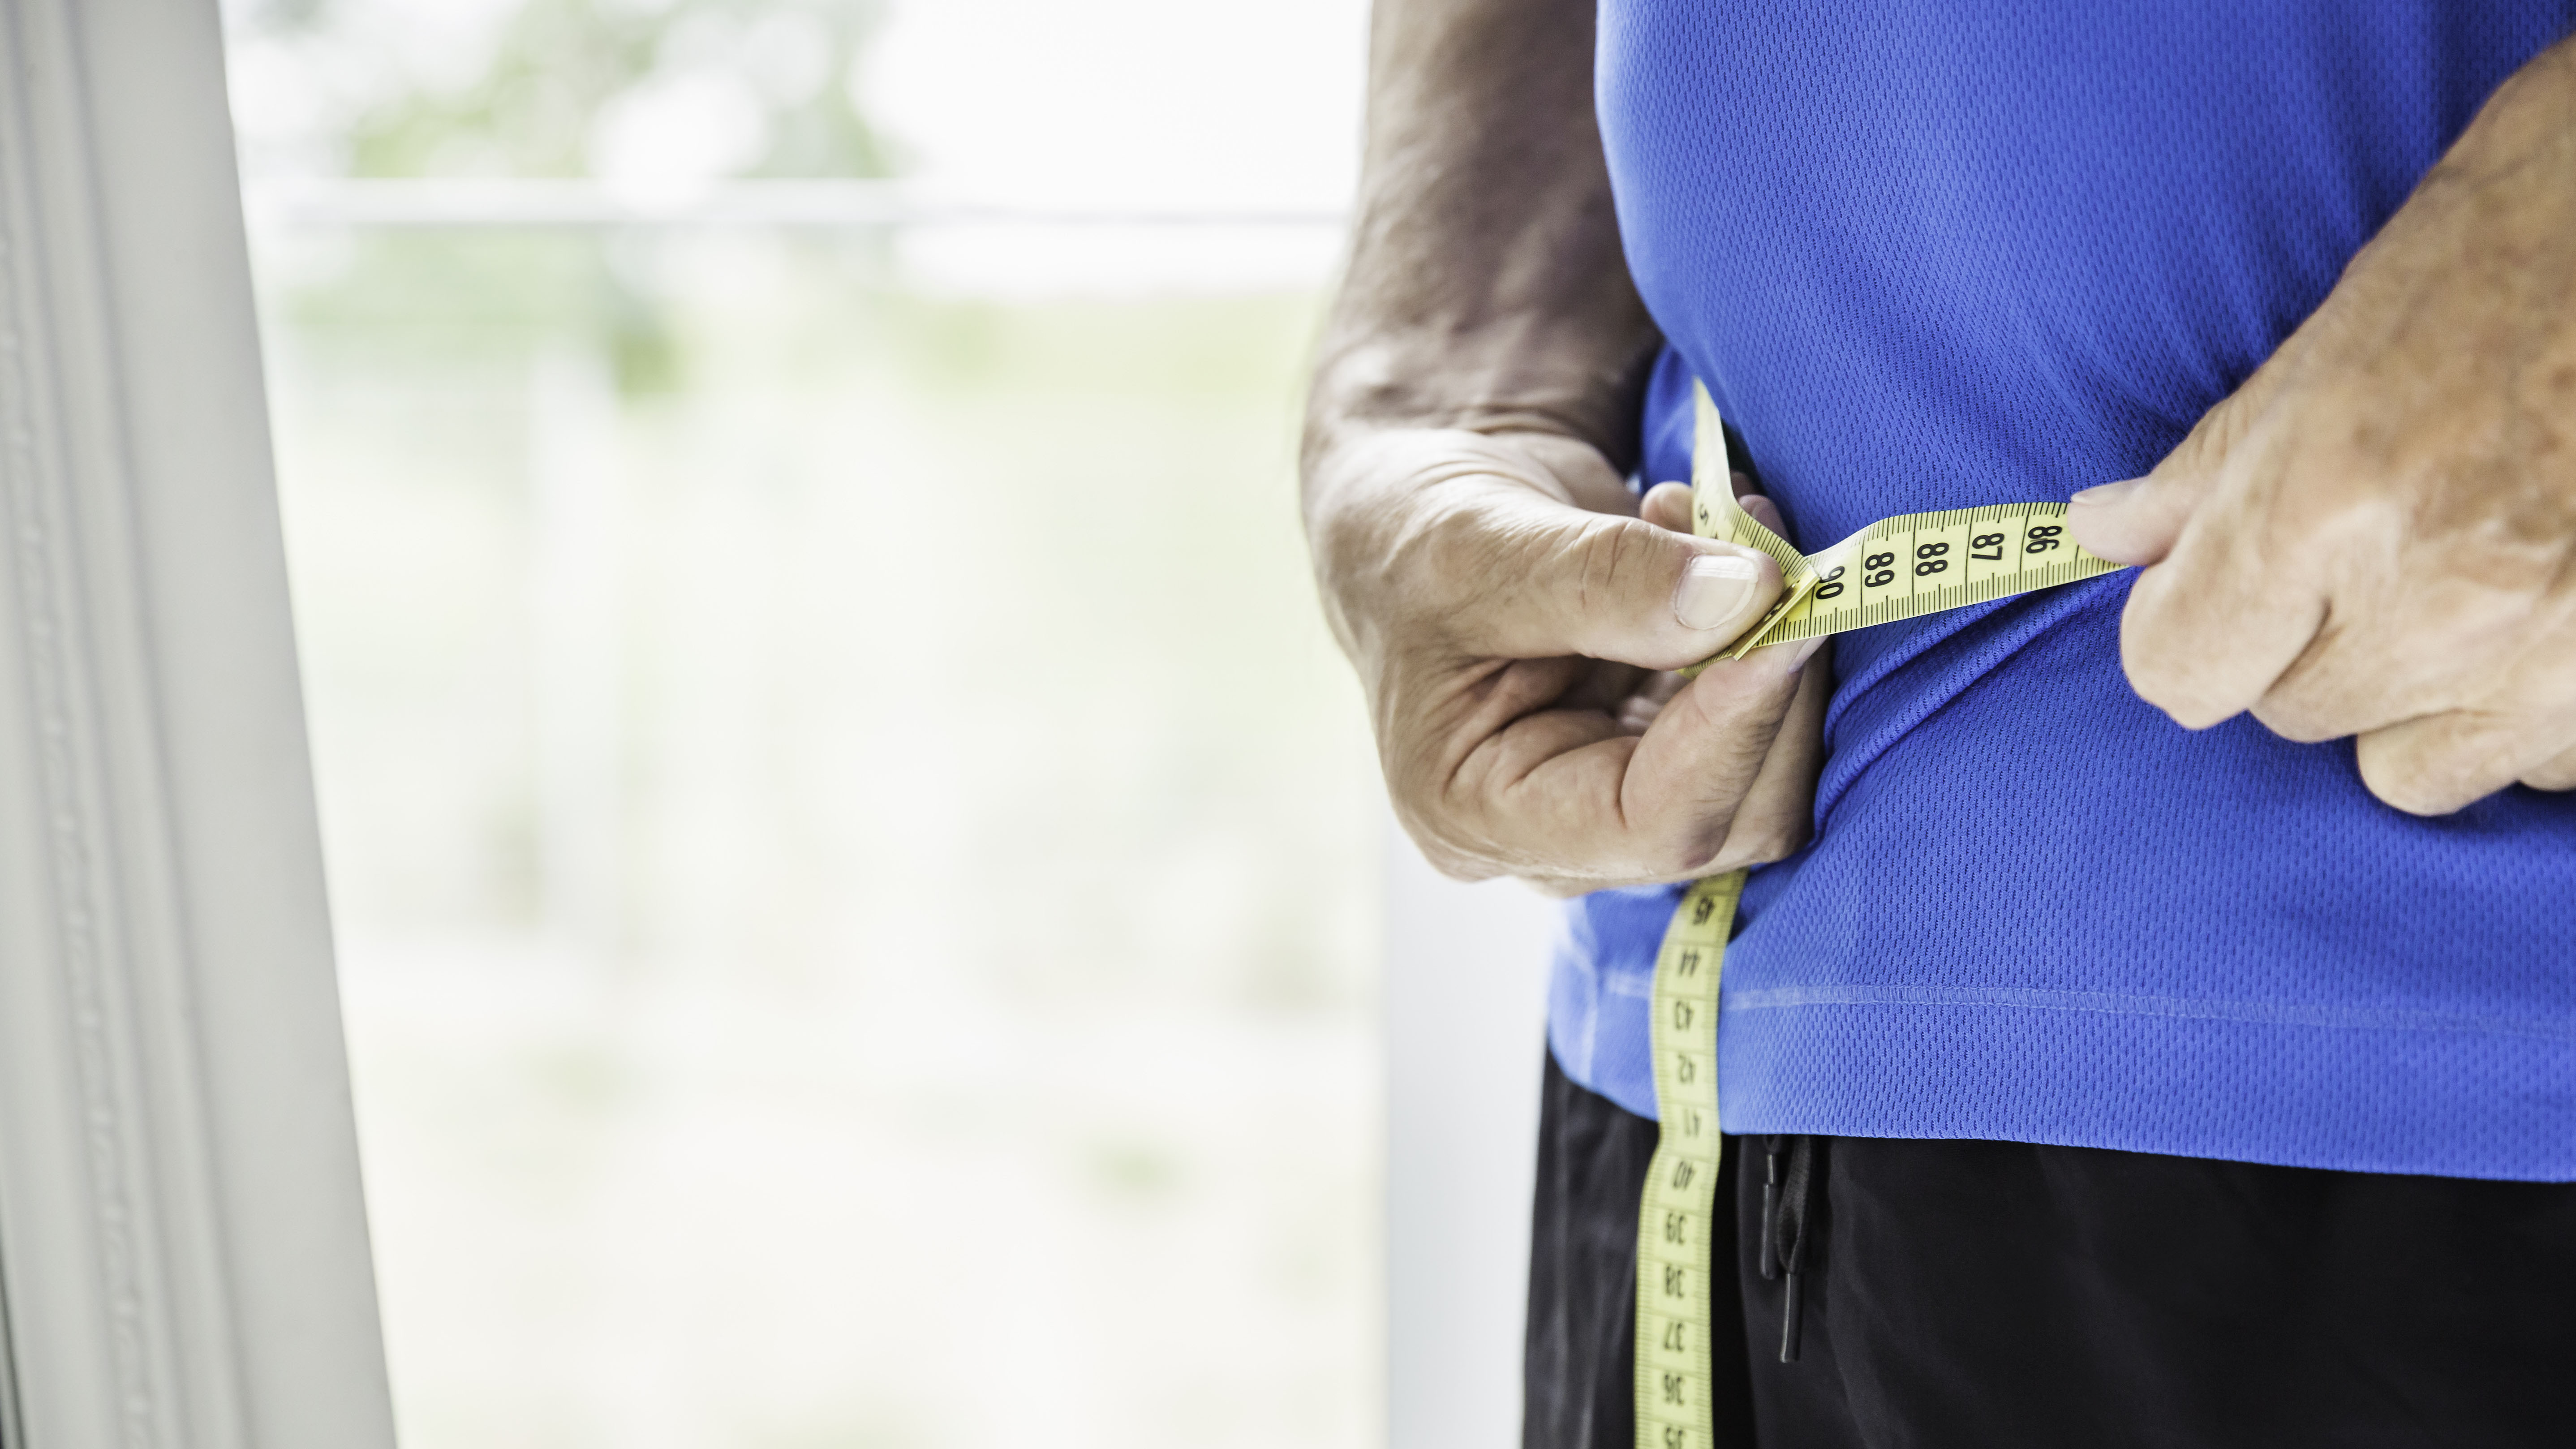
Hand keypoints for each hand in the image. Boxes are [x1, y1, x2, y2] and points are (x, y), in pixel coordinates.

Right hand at [1307, 425, 1829, 893]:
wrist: (1417, 521)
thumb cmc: (1413, 539)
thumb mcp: (1481, 545)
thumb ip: (1609, 578)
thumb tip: (1751, 597)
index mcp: (1478, 815)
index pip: (1649, 822)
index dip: (1736, 726)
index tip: (1786, 609)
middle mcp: (1558, 835)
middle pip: (1732, 814)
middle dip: (1774, 678)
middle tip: (1761, 541)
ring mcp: (1620, 798)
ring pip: (1769, 770)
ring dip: (1777, 640)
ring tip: (1721, 520)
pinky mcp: (1668, 751)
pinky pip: (1763, 718)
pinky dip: (1766, 627)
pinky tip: (1713, 542)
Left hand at [2069, 39, 2575, 815]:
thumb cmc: (2510, 245)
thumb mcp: (2333, 342)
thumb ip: (2209, 470)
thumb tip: (2099, 537)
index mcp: (2325, 505)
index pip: (2178, 672)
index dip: (2175, 628)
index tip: (2199, 585)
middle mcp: (2433, 601)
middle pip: (2288, 712)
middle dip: (2296, 645)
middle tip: (2357, 548)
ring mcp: (2546, 654)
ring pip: (2404, 769)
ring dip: (2401, 700)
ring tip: (2443, 591)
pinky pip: (2531, 767)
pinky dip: (2515, 714)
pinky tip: (2531, 619)